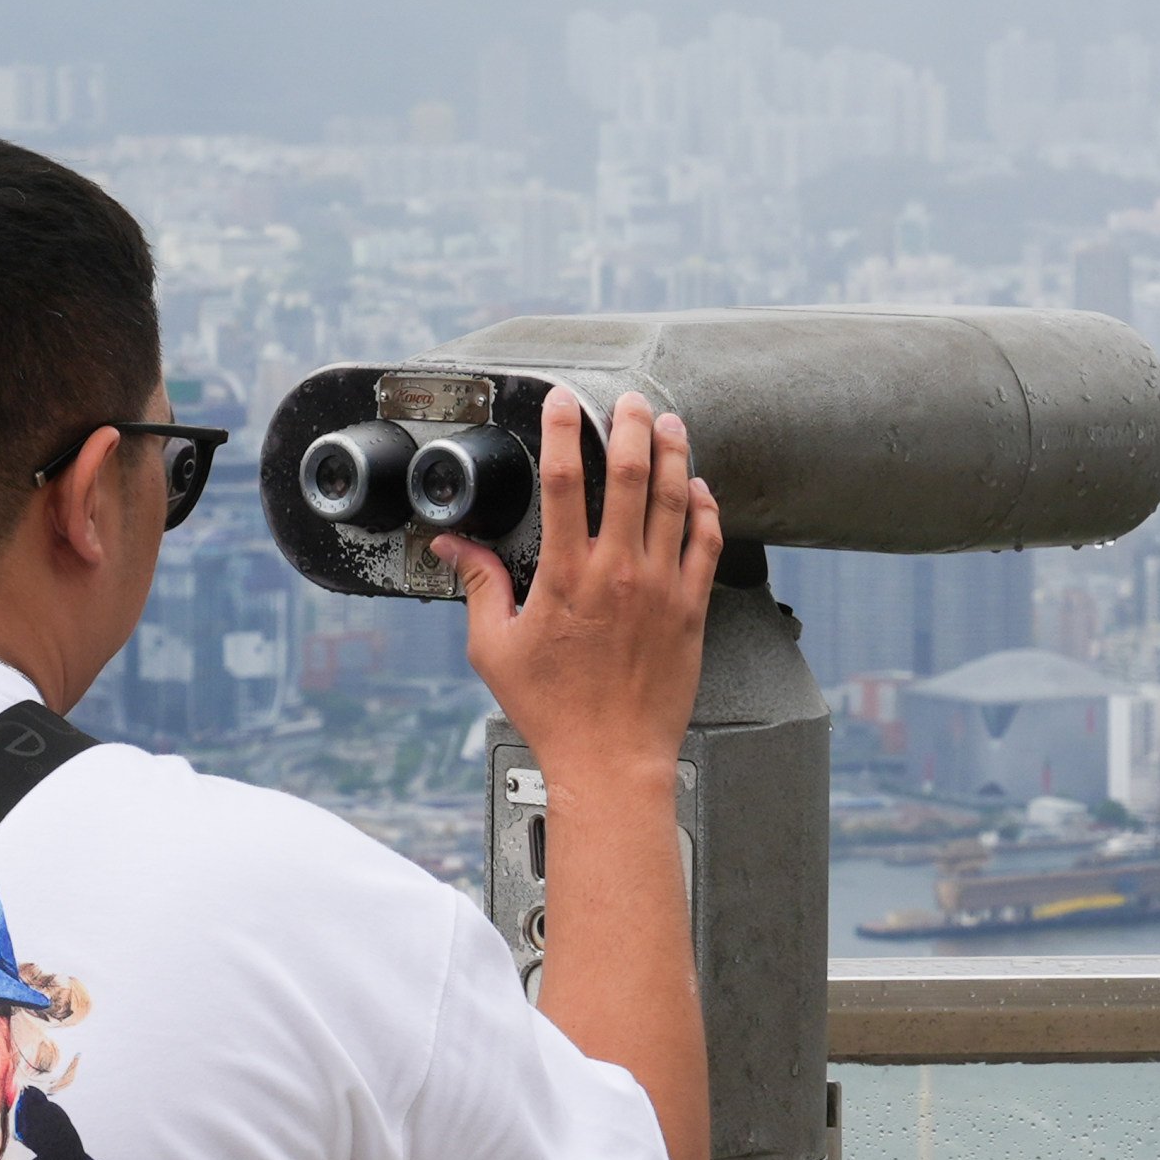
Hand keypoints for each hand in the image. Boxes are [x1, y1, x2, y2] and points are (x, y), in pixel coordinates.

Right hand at [438, 386, 723, 787]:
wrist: (611, 758)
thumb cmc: (553, 710)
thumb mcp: (494, 648)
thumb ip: (479, 587)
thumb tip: (453, 551)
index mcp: (566, 576)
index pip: (565, 483)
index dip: (563, 432)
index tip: (562, 403)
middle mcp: (618, 573)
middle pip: (630, 476)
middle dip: (629, 426)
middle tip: (628, 401)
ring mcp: (661, 588)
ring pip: (675, 500)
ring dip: (672, 454)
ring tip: (668, 424)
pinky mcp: (691, 609)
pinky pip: (706, 544)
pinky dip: (704, 509)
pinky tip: (698, 489)